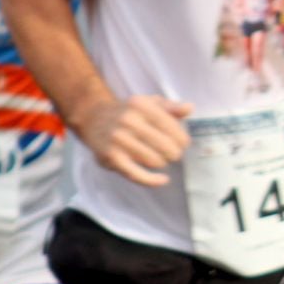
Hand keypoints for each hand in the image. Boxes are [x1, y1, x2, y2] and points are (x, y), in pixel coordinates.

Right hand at [76, 95, 193, 186]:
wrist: (94, 119)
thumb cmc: (129, 112)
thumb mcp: (149, 102)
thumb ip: (171, 107)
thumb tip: (189, 108)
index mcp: (141, 105)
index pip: (172, 127)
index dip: (182, 139)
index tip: (183, 144)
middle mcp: (128, 121)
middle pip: (167, 147)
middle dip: (174, 153)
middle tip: (172, 153)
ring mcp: (119, 140)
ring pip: (155, 161)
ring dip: (162, 163)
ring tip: (159, 157)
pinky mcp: (112, 157)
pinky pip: (137, 175)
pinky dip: (152, 180)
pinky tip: (163, 180)